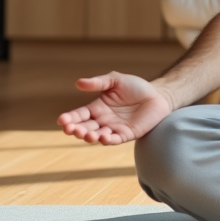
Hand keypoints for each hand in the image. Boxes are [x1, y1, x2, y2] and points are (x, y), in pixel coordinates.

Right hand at [57, 72, 173, 144]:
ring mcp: (114, 129)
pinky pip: (114, 140)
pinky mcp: (126, 134)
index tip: (61, 120)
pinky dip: (107, 140)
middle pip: (85, 127)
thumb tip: (78, 83)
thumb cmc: (136, 87)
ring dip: (90, 136)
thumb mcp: (116, 80)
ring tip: (86, 134)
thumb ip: (99, 82)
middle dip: (76, 129)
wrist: (158, 95)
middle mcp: (103, 120)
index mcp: (97, 107)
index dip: (69, 118)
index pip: (79, 115)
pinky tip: (102, 138)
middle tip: (70, 129)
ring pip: (97, 136)